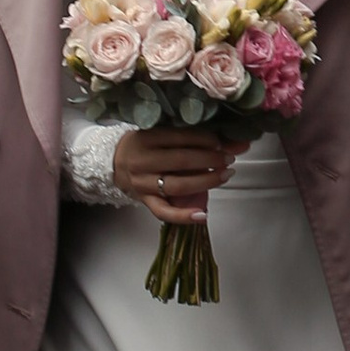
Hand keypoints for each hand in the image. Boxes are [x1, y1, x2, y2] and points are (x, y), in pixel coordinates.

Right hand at [112, 128, 244, 219]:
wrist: (114, 161)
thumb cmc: (144, 145)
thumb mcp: (162, 134)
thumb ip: (194, 136)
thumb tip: (235, 140)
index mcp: (147, 138)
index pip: (180, 137)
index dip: (205, 140)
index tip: (222, 142)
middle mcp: (143, 160)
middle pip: (181, 161)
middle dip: (211, 160)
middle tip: (229, 158)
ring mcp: (143, 183)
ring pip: (177, 185)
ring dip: (206, 182)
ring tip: (225, 175)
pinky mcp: (145, 200)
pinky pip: (164, 212)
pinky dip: (184, 216)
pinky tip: (202, 214)